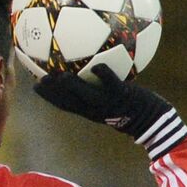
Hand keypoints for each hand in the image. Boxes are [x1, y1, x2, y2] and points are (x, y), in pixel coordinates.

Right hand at [34, 65, 186, 159]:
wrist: (151, 120)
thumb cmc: (131, 109)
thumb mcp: (111, 104)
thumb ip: (100, 90)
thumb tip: (93, 70)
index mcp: (88, 112)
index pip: (63, 104)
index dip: (48, 97)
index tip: (35, 85)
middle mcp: (94, 109)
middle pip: (68, 101)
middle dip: (52, 93)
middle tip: (39, 80)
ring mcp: (107, 102)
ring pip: (85, 95)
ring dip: (72, 87)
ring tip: (60, 76)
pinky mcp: (121, 94)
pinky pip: (110, 83)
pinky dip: (103, 75)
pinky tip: (97, 65)